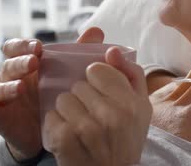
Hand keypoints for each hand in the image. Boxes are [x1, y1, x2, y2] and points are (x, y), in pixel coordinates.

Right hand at [0, 27, 104, 160]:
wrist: (48, 130)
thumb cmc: (56, 94)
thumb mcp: (68, 73)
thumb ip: (80, 52)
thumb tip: (96, 31)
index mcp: (26, 63)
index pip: (16, 47)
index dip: (23, 45)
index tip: (38, 47)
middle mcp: (12, 77)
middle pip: (10, 65)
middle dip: (20, 62)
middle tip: (34, 62)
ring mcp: (4, 97)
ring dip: (8, 85)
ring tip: (21, 87)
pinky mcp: (0, 117)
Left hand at [42, 46, 152, 165]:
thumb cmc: (126, 139)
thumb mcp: (140, 107)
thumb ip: (130, 74)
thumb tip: (112, 49)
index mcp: (131, 103)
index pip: (96, 69)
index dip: (95, 80)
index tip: (101, 96)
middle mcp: (112, 115)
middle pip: (78, 85)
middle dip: (81, 98)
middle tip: (91, 117)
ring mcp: (87, 128)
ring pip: (62, 99)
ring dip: (67, 112)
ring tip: (79, 127)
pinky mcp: (65, 140)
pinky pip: (50, 117)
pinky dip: (55, 127)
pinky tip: (68, 138)